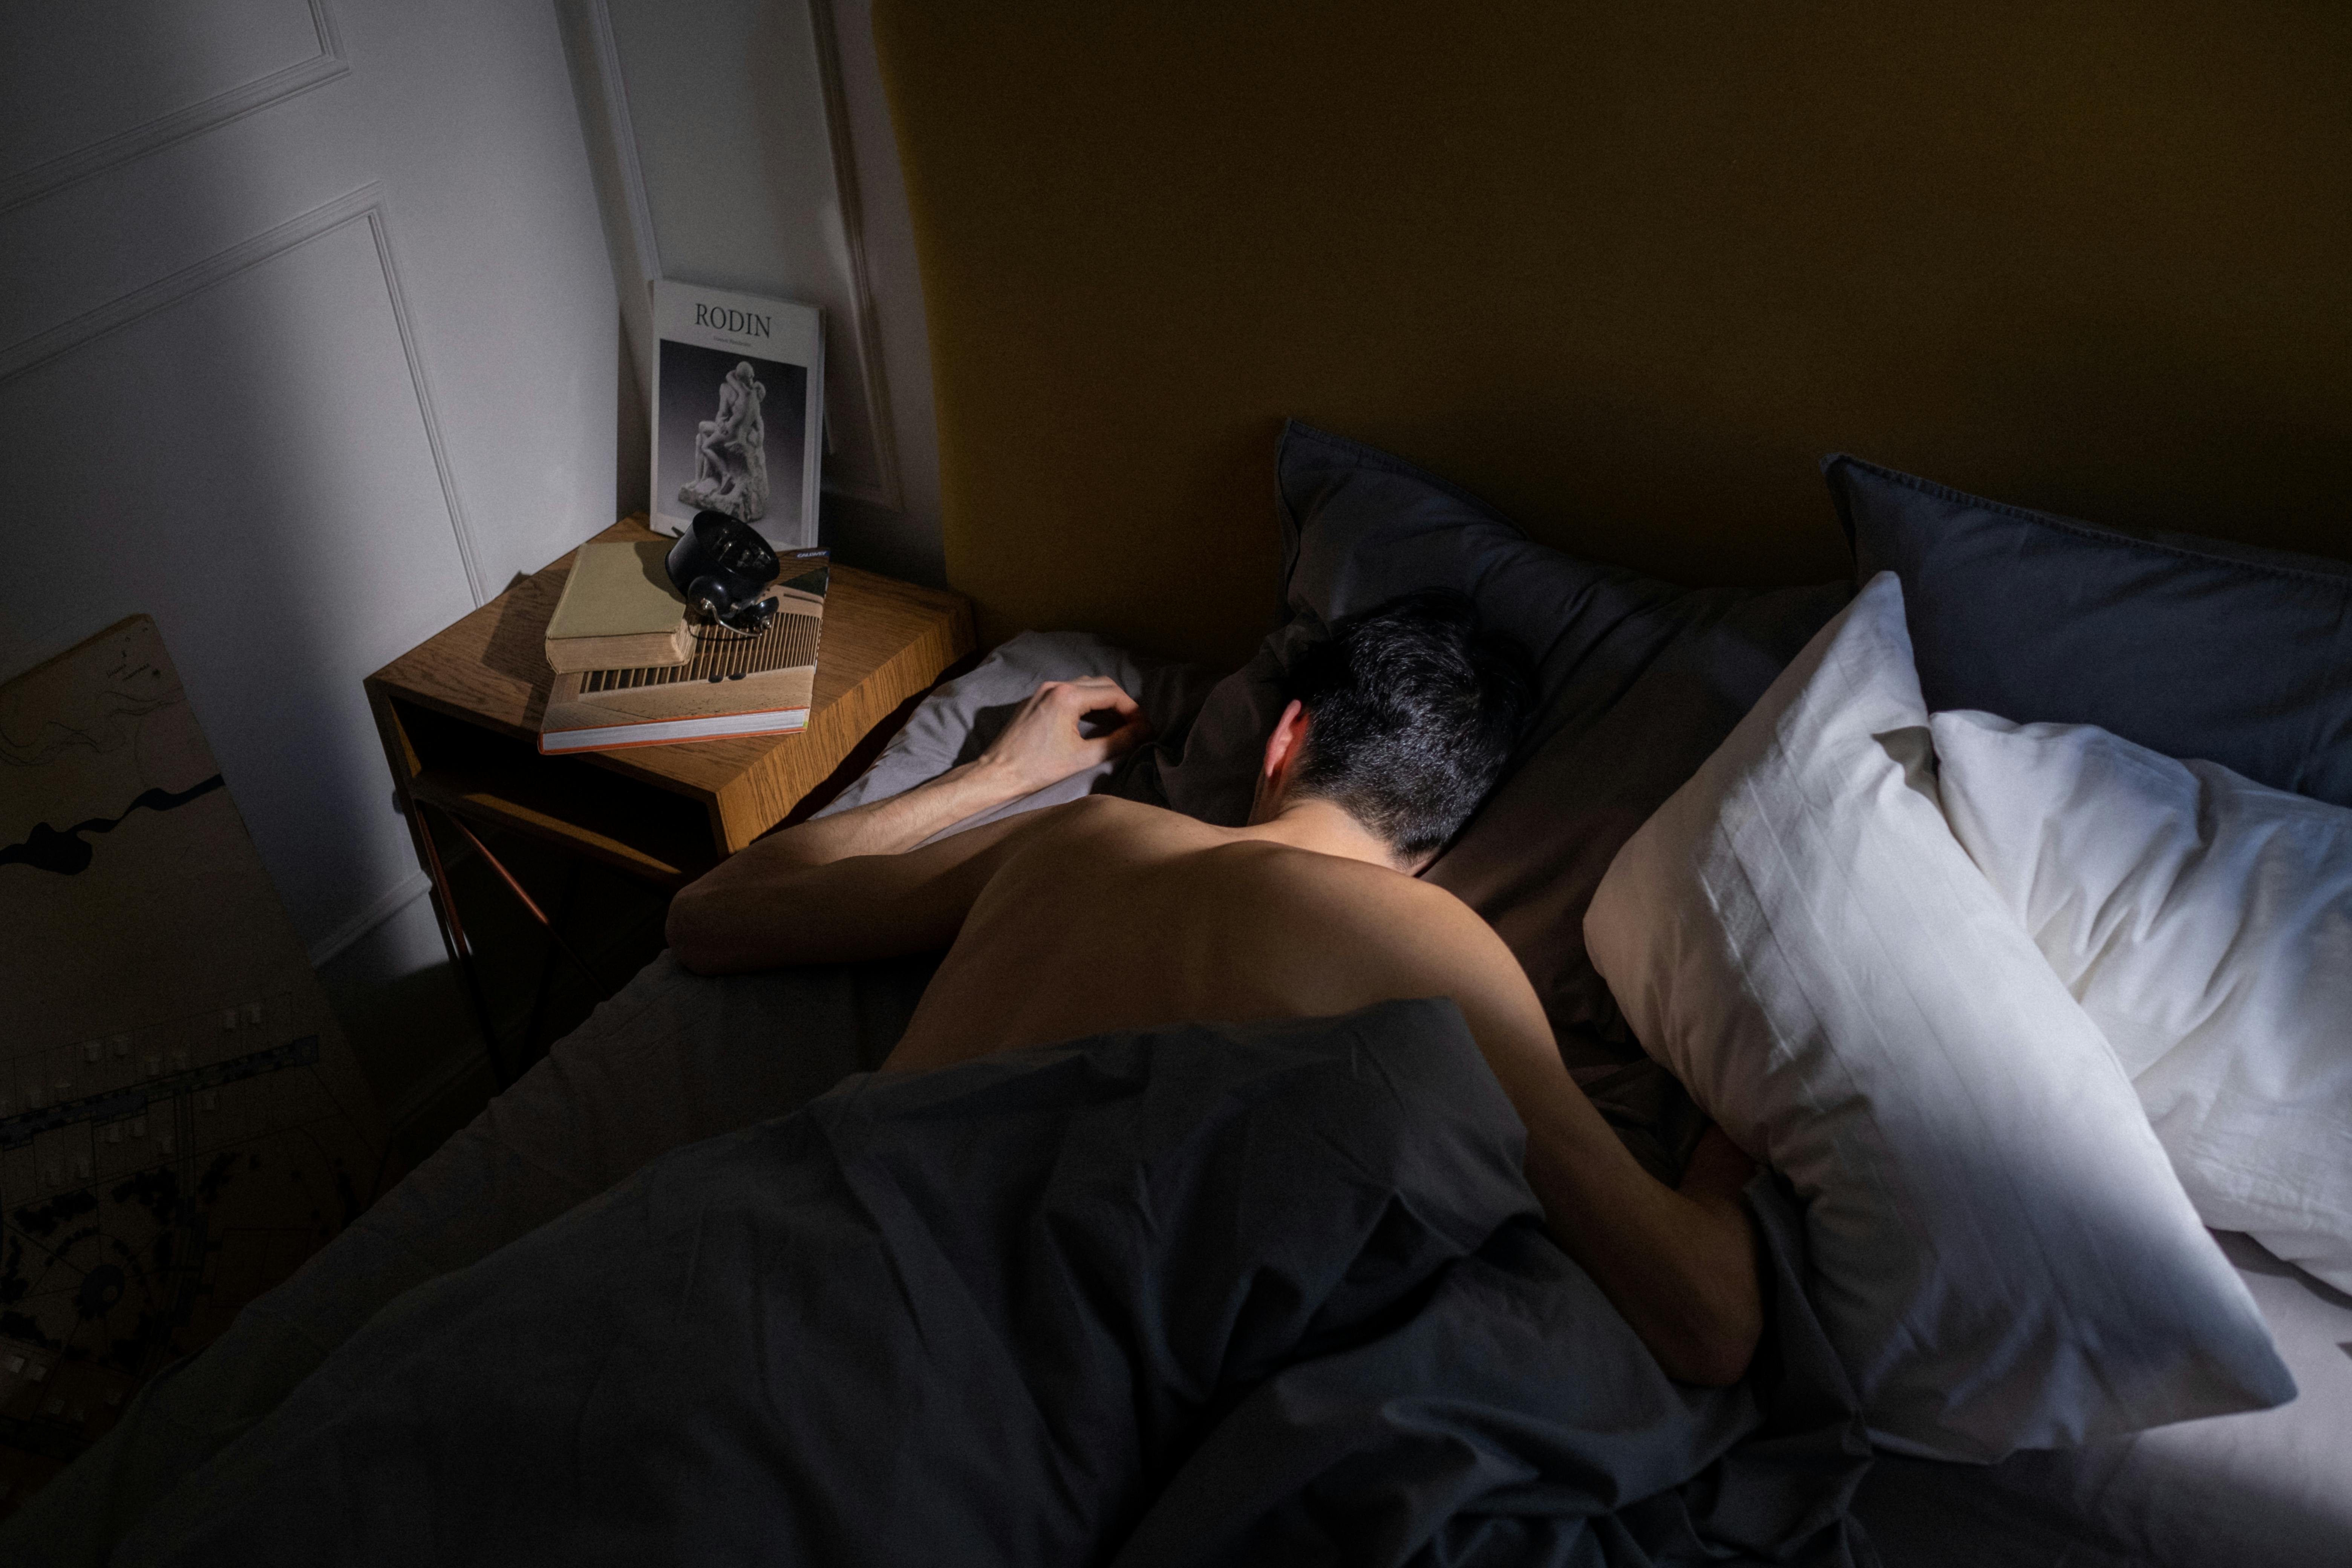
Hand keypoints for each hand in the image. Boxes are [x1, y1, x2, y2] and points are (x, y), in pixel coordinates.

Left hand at [977, 678, 1151, 795]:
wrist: (997, 774)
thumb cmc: (1037, 769)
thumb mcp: (1083, 758)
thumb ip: (1117, 742)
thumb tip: (1143, 732)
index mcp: (1067, 696)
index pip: (1112, 694)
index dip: (1134, 711)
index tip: (1145, 728)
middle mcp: (1055, 686)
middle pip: (1101, 685)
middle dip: (1122, 704)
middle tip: (1135, 726)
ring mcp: (1043, 691)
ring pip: (1085, 687)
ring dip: (1105, 703)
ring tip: (1119, 726)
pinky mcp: (1035, 700)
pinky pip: (1069, 693)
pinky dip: (1086, 704)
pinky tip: (1094, 723)